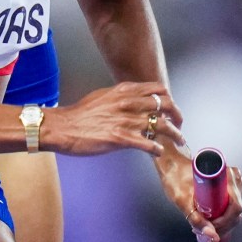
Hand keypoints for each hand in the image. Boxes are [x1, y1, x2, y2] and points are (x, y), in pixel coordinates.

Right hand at [43, 82, 180, 156]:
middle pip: (166, 105)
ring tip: (178, 140)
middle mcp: (129, 103)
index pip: (158, 90)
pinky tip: (158, 152)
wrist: (62, 127)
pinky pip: (149, 144)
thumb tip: (133, 101)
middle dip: (177, 115)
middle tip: (179, 125)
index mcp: (124, 91)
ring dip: (174, 134)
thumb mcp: (103, 97)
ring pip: (162, 125)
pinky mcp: (121, 139)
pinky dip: (157, 149)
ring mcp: (126, 121)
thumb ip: (121, 97)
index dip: (169, 99)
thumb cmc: (80, 115)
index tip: (171, 108)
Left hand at [152, 147, 241, 241]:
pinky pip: (230, 204)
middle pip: (236, 210)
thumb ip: (196, 219)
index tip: (207, 227)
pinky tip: (209, 219)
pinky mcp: (228, 185)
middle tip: (201, 228)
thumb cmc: (174, 177)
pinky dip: (221, 214)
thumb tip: (213, 238)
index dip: (224, 222)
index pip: (236, 207)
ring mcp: (232, 181)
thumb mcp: (182, 200)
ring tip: (202, 224)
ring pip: (234, 209)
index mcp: (227, 177)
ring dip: (221, 221)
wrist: (170, 164)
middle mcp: (233, 177)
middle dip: (222, 224)